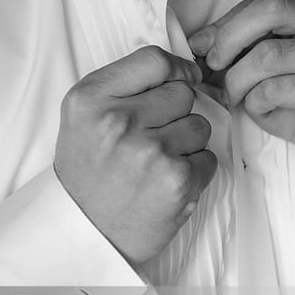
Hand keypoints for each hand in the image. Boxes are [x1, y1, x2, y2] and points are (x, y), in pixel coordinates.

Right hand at [54, 46, 216, 263]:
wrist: (85, 234)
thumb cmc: (90, 172)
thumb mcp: (86, 116)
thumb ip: (127, 85)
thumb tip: (185, 69)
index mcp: (91, 100)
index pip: (154, 60)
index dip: (176, 68)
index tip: (183, 78)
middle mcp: (119, 122)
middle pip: (182, 92)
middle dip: (175, 113)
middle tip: (150, 139)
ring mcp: (151, 152)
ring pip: (199, 125)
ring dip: (187, 143)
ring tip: (156, 163)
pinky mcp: (178, 180)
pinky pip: (209, 158)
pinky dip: (195, 170)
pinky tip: (166, 183)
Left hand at [188, 0, 294, 181]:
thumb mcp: (274, 64)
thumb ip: (245, 43)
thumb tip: (199, 41)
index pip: (265, 0)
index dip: (226, 23)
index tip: (202, 46)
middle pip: (269, 10)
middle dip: (228, 38)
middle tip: (211, 65)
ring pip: (266, 55)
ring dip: (237, 80)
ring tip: (237, 96)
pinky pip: (273, 89)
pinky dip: (255, 103)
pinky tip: (264, 110)